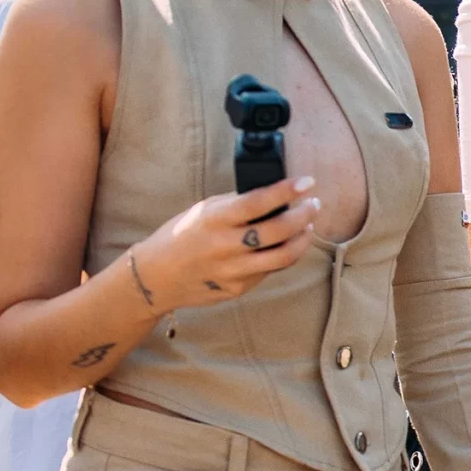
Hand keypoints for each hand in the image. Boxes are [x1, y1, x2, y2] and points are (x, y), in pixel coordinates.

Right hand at [133, 177, 321, 311]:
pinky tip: (286, 244)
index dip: (286, 191)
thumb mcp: (203, 211)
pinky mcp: (238, 289)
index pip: (257, 203)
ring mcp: (233, 271)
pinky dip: (283, 255)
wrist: (157, 277)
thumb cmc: (181, 236)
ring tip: (308, 225)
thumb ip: (235, 205)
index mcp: (214, 220)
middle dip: (304, 215)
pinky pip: (269, 271)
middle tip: (313, 204)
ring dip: (302, 238)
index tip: (306, 182)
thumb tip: (272, 196)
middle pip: (278, 231)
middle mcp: (225, 246)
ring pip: (283, 257)